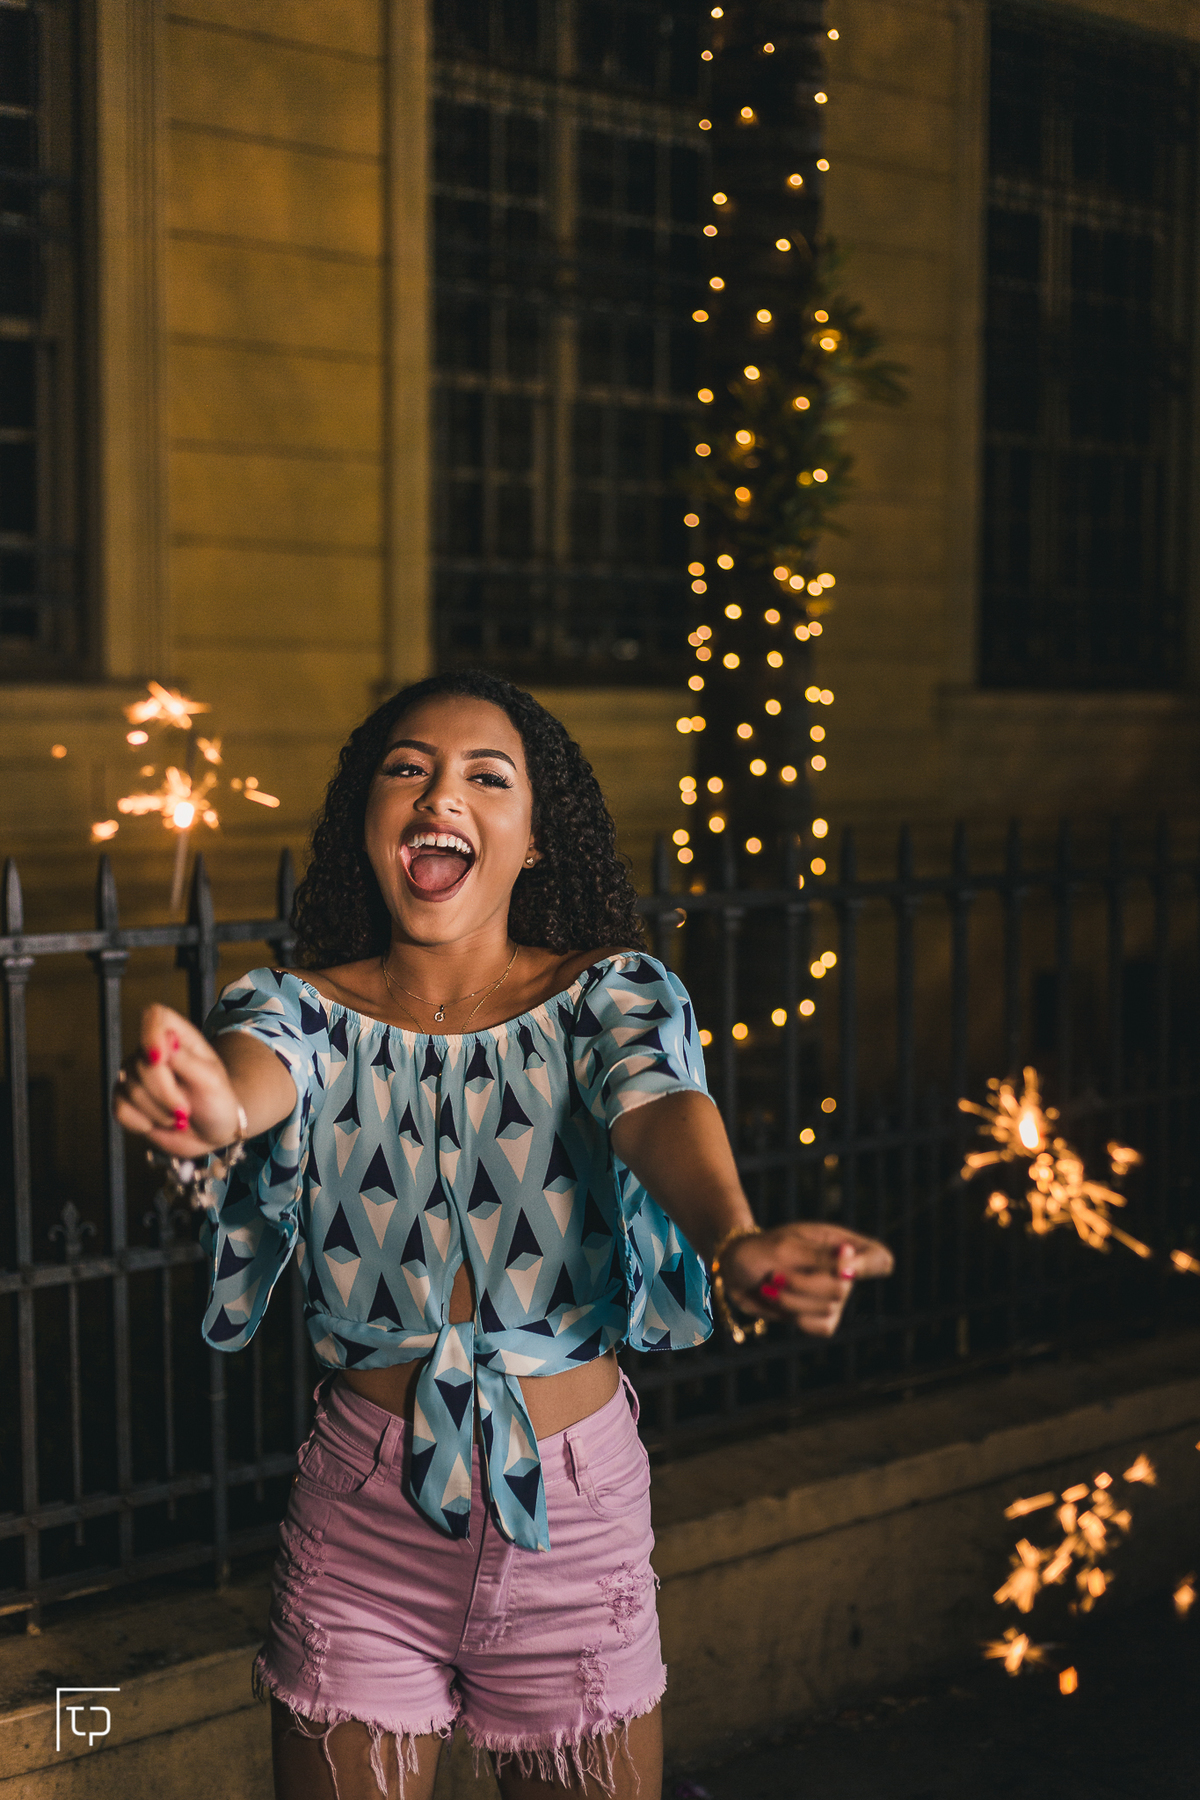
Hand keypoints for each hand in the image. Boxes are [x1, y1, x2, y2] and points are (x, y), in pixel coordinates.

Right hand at [113, 1004, 242, 1158]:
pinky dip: (142, 1123)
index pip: (153, 1016)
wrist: (211, 1132)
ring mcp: (136, 1075)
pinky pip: (120, 1109)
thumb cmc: (216, 1100)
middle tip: (185, 1109)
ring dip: (159, 1112)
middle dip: (164, 1093)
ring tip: (178, 1116)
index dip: (151, 1034)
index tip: (159, 1059)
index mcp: (177, 1035)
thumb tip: (164, 1043)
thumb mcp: (211, 1080)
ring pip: (130, 1090)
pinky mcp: (125, 1100)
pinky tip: (159, 1122)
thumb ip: (186, 1060)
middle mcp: (151, 1050)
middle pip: (141, 1064)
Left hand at [719, 1221, 893, 1337]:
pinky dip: (796, 1316)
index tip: (845, 1262)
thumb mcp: (785, 1247)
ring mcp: (833, 1296)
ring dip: (791, 1298)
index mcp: (840, 1244)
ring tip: (772, 1284)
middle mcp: (843, 1271)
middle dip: (803, 1283)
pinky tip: (780, 1302)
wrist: (736, 1270)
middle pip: (843, 1287)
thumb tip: (850, 1261)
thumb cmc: (760, 1250)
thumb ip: (819, 1257)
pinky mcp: (820, 1317)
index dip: (870, 1265)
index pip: (879, 1258)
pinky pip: (821, 1327)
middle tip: (777, 1273)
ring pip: (828, 1308)